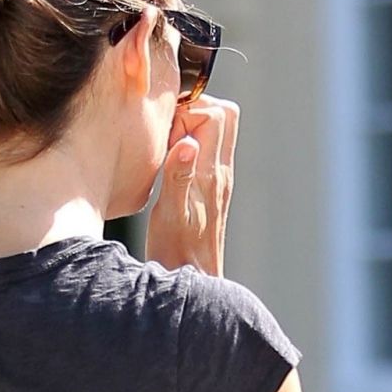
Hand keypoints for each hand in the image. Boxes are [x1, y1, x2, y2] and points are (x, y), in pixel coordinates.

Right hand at [145, 93, 239, 277]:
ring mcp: (218, 181)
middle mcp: (220, 173)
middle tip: (168, 129)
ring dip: (193, 126)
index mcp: (211, 175)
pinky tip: (170, 162)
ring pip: (218, 132)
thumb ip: (177, 176)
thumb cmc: (176, 254)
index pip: (214, 115)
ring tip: (167, 146)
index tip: (166, 131)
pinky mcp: (211, 189)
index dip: (188, 112)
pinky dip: (190, 145)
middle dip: (196, 109)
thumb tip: (186, 142)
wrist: (193, 283)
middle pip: (225, 116)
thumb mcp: (168, 214)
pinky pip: (207, 151)